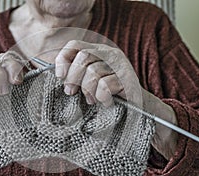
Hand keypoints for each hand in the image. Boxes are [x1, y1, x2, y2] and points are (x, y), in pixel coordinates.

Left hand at [55, 40, 177, 159]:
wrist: (139, 107)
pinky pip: (104, 86)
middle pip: (83, 56)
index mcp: (99, 52)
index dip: (63, 59)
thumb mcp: (91, 81)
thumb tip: (59, 75)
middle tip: (70, 92)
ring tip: (91, 99)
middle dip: (73, 77)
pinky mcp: (127, 79)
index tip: (60, 76)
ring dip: (88, 90)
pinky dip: (101, 97)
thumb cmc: (109, 95)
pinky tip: (105, 102)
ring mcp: (120, 65)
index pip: (75, 45)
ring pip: (93, 72)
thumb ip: (78, 74)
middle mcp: (110, 54)